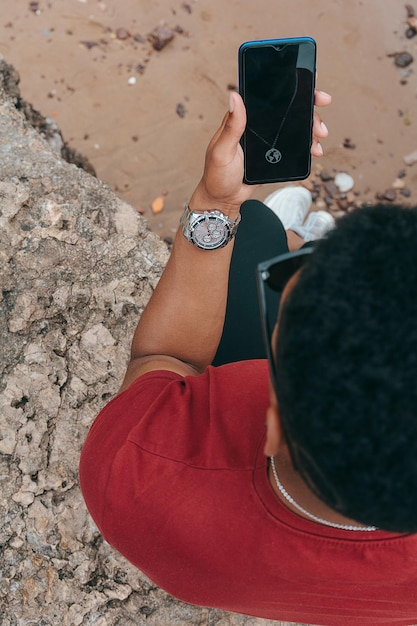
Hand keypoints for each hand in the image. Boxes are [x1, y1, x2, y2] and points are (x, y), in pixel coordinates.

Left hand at [190, 89, 331, 214]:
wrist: (224, 199)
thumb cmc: (217, 175)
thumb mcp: (223, 150)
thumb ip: (231, 126)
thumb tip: (235, 96)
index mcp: (243, 119)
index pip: (269, 98)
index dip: (290, 89)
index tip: (309, 88)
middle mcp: (258, 126)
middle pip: (289, 110)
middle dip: (309, 110)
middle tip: (320, 116)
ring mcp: (268, 140)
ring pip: (295, 127)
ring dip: (311, 129)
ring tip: (319, 137)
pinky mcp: (275, 154)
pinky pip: (295, 146)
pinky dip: (307, 146)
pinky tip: (314, 149)